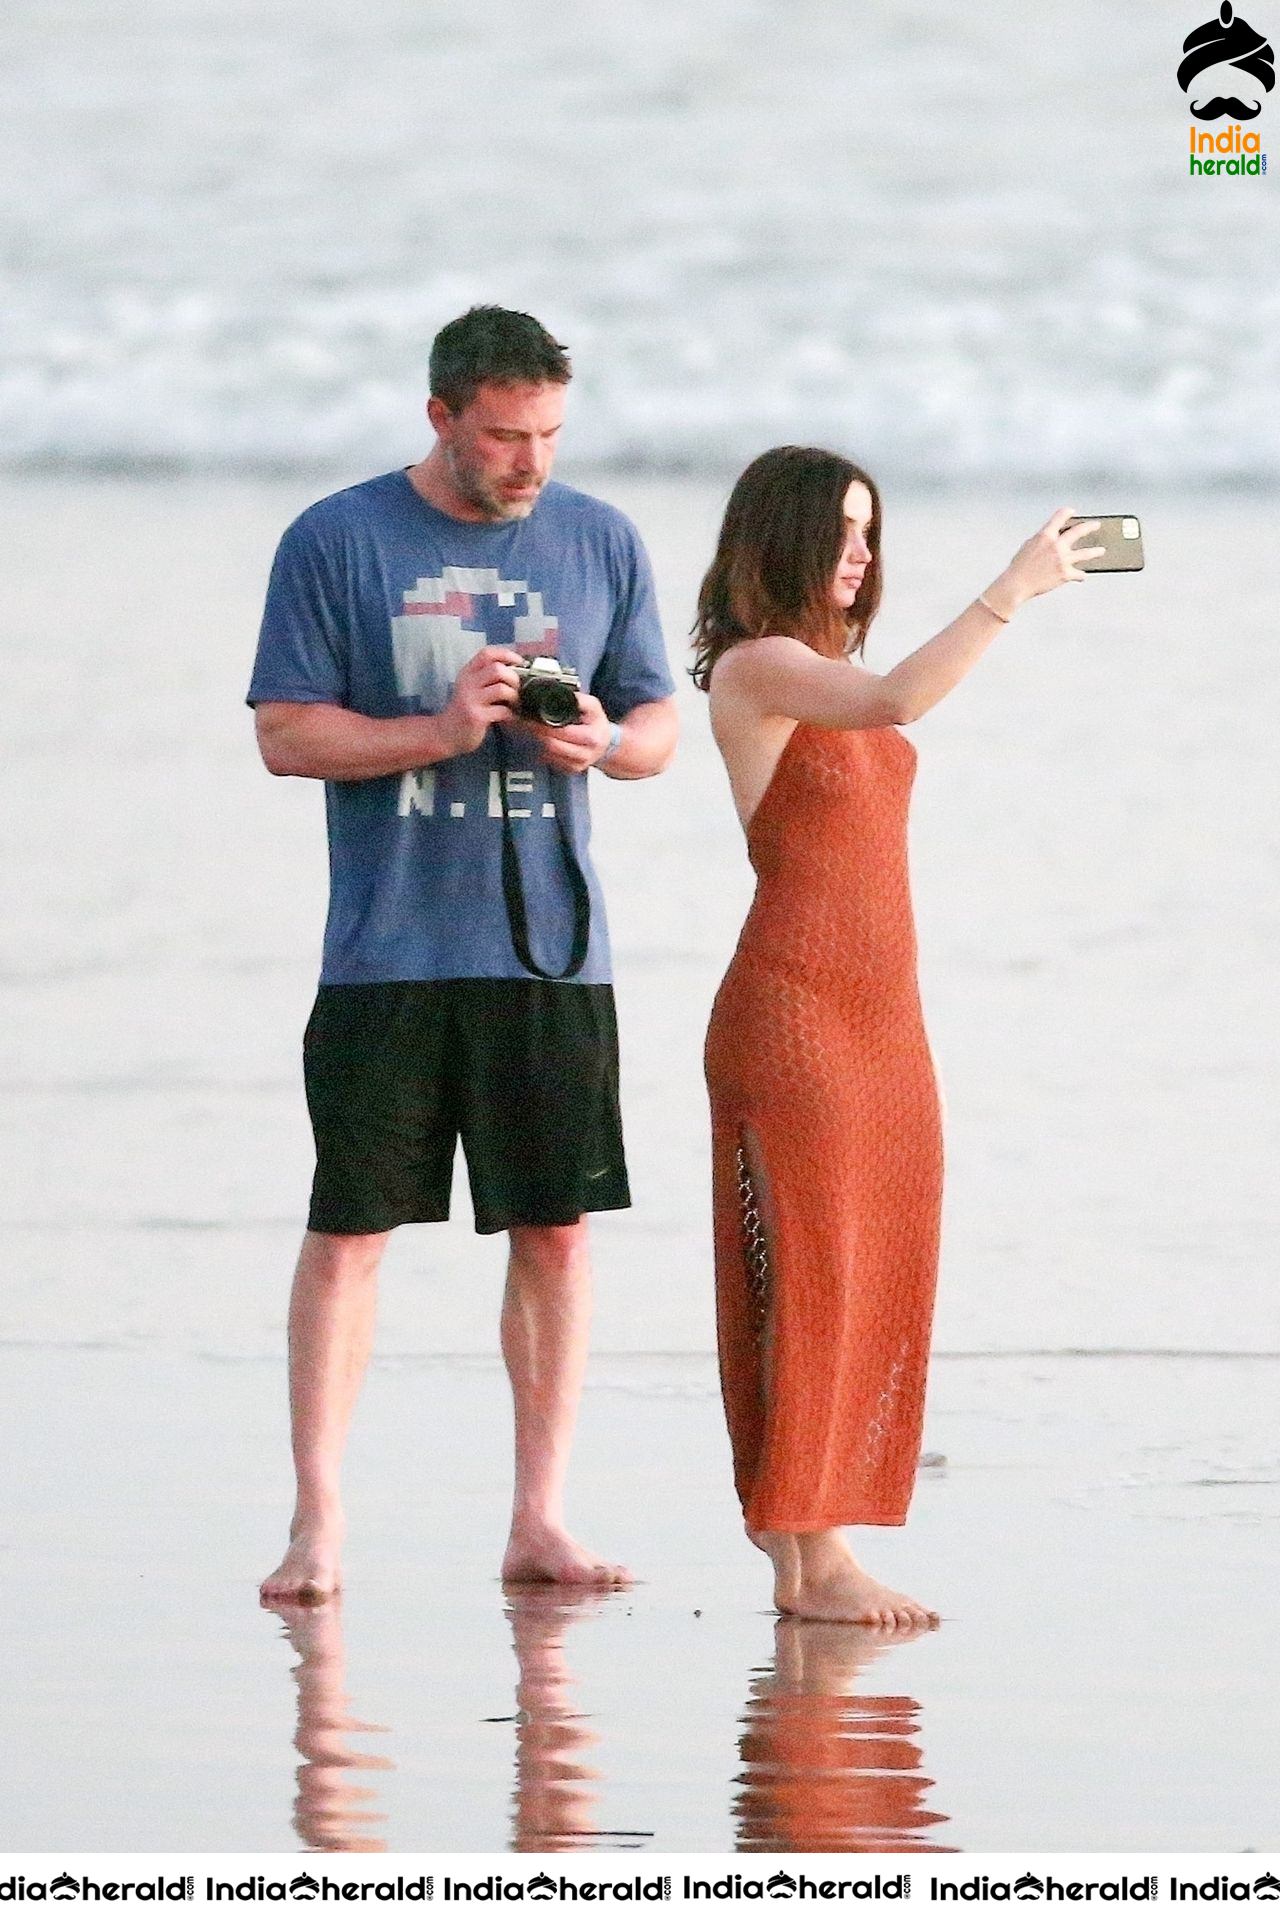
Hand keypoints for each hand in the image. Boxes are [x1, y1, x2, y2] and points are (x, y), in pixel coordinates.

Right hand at [439, 646, 521, 756]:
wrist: (446, 734)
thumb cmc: (464, 710)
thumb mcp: (471, 688)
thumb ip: (486, 677)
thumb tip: (517, 670)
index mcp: (467, 673)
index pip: (487, 653)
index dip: (506, 654)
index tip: (520, 663)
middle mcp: (467, 683)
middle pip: (497, 669)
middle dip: (514, 678)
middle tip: (517, 689)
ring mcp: (471, 700)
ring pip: (501, 689)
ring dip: (514, 696)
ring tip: (515, 704)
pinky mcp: (477, 717)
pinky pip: (502, 711)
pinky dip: (511, 714)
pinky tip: (510, 717)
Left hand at [512, 691, 615, 774]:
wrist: (606, 743)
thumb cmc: (597, 723)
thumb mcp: (593, 706)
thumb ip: (580, 700)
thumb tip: (565, 694)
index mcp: (591, 738)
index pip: (563, 733)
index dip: (546, 726)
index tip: (533, 718)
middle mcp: (585, 754)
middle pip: (553, 745)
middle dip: (538, 733)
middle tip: (527, 723)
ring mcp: (578, 764)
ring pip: (550, 755)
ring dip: (539, 742)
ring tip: (532, 730)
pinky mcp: (571, 770)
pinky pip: (552, 762)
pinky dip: (543, 751)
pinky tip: (541, 740)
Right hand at [988, 509, 1105, 615]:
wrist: (1017, 584)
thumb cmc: (1019, 567)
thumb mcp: (1028, 546)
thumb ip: (1043, 539)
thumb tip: (1054, 538)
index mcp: (1046, 535)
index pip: (1060, 517)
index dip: (1067, 512)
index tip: (1072, 512)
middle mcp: (1057, 545)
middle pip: (1079, 531)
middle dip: (1090, 527)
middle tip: (1096, 525)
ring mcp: (1063, 560)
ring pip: (1085, 553)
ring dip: (1095, 552)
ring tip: (1101, 551)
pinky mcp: (1065, 574)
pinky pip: (1078, 574)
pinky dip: (1080, 575)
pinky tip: (1082, 575)